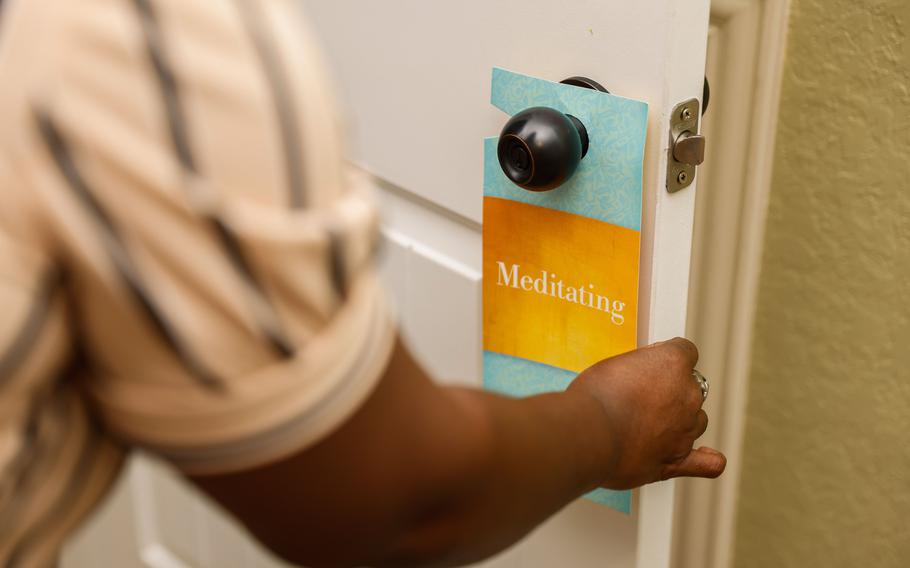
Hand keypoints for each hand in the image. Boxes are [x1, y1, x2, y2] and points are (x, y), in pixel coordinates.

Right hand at [568, 337, 725, 488]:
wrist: (588, 433)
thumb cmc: (595, 397)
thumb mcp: (613, 364)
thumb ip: (638, 368)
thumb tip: (640, 375)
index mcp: (673, 363)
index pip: (685, 352)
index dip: (665, 360)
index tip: (650, 366)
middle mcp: (688, 394)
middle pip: (692, 388)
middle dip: (671, 392)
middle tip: (640, 399)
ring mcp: (686, 429)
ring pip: (696, 422)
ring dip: (680, 422)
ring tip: (650, 427)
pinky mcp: (678, 459)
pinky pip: (709, 464)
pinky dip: (709, 460)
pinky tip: (704, 456)